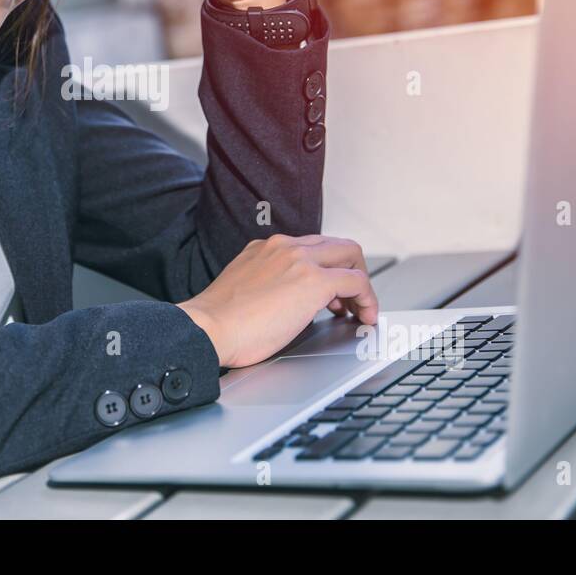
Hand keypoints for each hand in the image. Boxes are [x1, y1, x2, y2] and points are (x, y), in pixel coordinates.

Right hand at [177, 234, 378, 368]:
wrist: (207, 329)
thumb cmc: (219, 323)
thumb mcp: (244, 289)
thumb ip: (268, 285)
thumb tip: (288, 304)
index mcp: (266, 249)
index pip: (310, 247)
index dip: (327, 269)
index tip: (329, 293)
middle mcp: (284, 246)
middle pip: (336, 245)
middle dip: (351, 270)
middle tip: (349, 299)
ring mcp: (299, 259)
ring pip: (350, 255)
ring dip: (361, 283)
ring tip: (359, 309)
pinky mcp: (312, 281)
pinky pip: (356, 281)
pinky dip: (368, 297)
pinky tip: (365, 315)